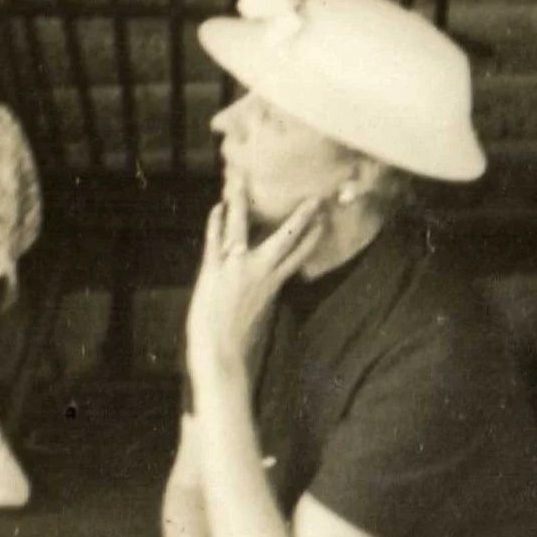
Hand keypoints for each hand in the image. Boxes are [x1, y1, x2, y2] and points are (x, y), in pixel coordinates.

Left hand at [184, 181, 324, 379]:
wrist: (221, 355)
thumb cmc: (237, 342)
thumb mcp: (259, 315)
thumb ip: (263, 294)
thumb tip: (265, 286)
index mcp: (273, 285)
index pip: (299, 256)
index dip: (312, 237)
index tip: (324, 221)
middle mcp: (259, 273)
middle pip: (286, 239)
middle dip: (301, 217)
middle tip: (315, 198)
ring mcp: (236, 269)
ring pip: (242, 228)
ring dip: (243, 203)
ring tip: (243, 181)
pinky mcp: (213, 271)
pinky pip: (214, 240)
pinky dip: (215, 222)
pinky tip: (217, 207)